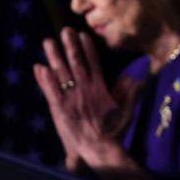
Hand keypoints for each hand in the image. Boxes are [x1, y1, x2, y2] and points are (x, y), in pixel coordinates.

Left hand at [33, 28, 138, 172]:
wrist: (100, 148)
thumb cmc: (114, 131)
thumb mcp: (127, 111)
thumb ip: (131, 93)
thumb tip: (140, 78)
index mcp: (100, 89)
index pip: (93, 64)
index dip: (88, 49)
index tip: (83, 35)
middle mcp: (85, 90)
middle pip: (76, 63)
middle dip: (70, 46)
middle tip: (64, 31)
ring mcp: (71, 98)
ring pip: (61, 73)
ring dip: (54, 56)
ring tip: (48, 42)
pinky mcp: (60, 109)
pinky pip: (50, 90)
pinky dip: (44, 79)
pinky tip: (39, 67)